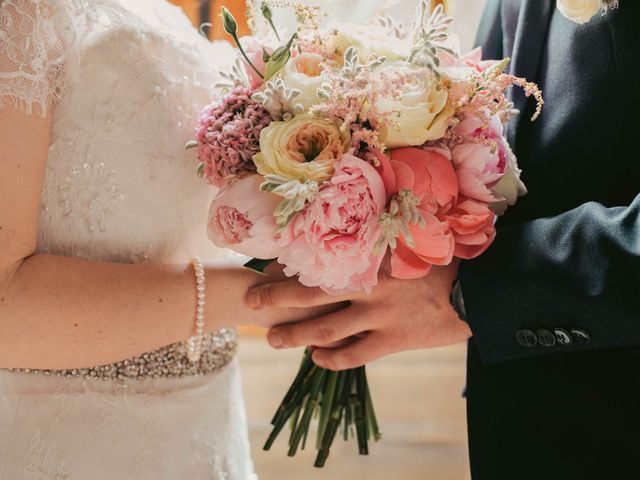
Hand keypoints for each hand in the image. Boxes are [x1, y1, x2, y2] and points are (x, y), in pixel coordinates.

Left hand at [245, 258, 471, 369]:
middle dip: (276, 299)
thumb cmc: (444, 258)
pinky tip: (317, 360)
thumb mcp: (408, 238)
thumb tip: (350, 234)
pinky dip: (332, 360)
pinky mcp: (392, 341)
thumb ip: (376, 239)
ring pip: (325, 330)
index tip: (265, 266)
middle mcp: (367, 286)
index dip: (288, 266)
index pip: (317, 261)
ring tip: (273, 339)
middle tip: (251, 304)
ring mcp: (378, 315)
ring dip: (296, 336)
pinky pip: (353, 356)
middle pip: (309, 295)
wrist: (478, 289)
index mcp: (368, 256)